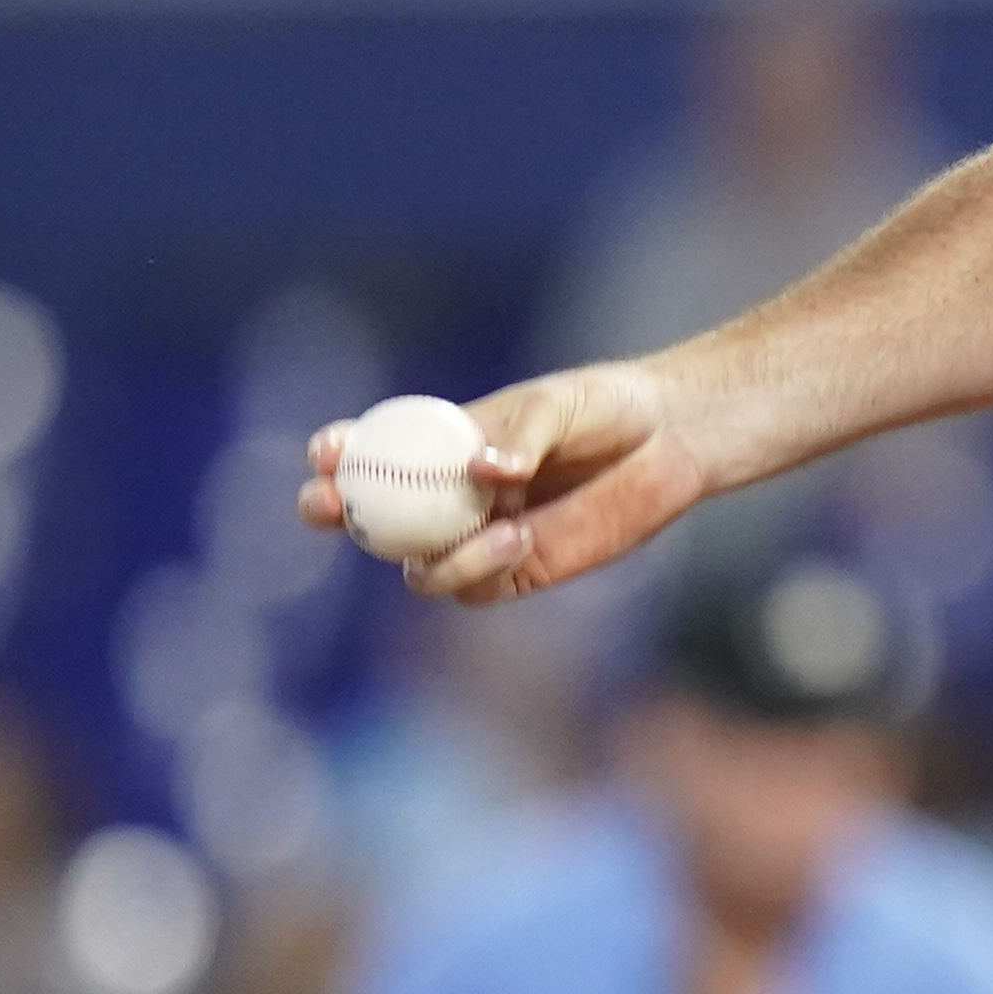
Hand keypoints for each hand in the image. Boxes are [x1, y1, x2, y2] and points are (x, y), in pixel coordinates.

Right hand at [300, 361, 712, 603]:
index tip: (328, 450)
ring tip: (500, 523)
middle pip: (369, 516)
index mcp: (443, 442)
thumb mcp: (559, 407)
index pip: (372, 450)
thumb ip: (520, 437)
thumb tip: (484, 471)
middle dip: (333, 512)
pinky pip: (470, 586)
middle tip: (322, 505)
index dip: (337, 453)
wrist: (670, 440)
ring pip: (417, 564)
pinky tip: (521, 537)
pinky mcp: (513, 569)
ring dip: (435, 553)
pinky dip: (479, 568)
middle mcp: (448, 493)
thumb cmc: (606, 408)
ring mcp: (476, 535)